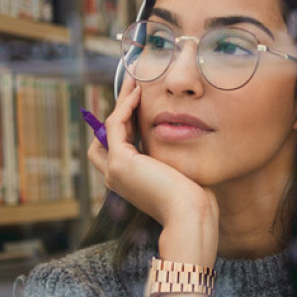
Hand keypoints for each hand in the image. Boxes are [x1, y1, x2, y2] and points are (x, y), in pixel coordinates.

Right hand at [87, 72, 218, 264]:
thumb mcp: (178, 175)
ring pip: (108, 129)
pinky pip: (115, 125)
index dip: (126, 125)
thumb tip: (180, 138)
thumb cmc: (192, 200)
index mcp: (129, 184)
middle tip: (133, 87)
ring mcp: (114, 172)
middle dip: (118, 112)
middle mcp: (116, 179)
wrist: (189, 214)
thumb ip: (170, 159)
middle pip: (104, 138)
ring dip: (120, 103)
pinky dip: (124, 107)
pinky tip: (138, 93)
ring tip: (135, 81)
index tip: (141, 103)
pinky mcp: (120, 162)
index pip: (118, 149)